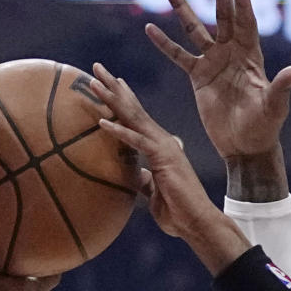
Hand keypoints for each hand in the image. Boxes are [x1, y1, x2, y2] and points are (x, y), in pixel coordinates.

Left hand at [89, 64, 246, 271]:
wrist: (196, 222)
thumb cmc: (178, 211)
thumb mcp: (153, 194)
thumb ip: (145, 181)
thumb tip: (137, 176)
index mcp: (160, 147)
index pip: (138, 118)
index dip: (123, 99)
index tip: (110, 83)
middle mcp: (163, 141)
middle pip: (133, 109)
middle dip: (114, 88)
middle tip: (96, 67)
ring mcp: (164, 147)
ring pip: (133, 117)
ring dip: (112, 99)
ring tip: (94, 82)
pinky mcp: (162, 158)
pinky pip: (136, 141)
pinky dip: (119, 131)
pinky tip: (102, 121)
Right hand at [146, 0, 290, 160]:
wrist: (245, 147)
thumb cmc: (264, 127)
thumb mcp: (275, 106)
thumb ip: (283, 86)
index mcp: (251, 55)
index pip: (247, 22)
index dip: (243, 3)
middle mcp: (231, 52)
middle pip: (223, 15)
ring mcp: (213, 62)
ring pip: (194, 28)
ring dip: (181, 6)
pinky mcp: (198, 77)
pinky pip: (179, 56)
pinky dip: (165, 44)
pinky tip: (150, 28)